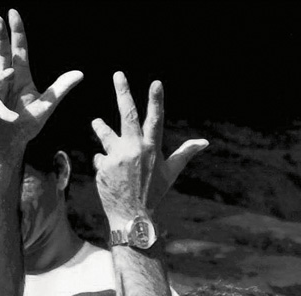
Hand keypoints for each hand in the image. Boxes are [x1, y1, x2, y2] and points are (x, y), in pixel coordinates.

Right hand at [0, 9, 81, 157]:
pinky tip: (10, 117)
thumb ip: (60, 89)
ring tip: (10, 75)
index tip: (12, 13)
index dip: (16, 32)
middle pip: (2, 53)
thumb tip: (80, 73)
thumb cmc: (26, 126)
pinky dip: (4, 109)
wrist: (9, 146)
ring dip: (3, 75)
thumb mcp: (46, 106)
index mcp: (21, 76)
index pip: (19, 49)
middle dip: (0, 36)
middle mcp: (6, 80)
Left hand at [91, 73, 207, 223]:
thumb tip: (204, 142)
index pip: (155, 118)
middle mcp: (134, 149)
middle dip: (123, 92)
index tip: (155, 83)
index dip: (155, 100)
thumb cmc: (153, 193)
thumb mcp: (170, 172)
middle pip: (126, 115)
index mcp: (151, 148)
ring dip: (101, 127)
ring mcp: (116, 158)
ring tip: (96, 122)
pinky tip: (110, 174)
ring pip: (105, 135)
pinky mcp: (103, 168)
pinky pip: (101, 158)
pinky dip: (105, 163)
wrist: (131, 216)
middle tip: (118, 74)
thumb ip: (185, 153)